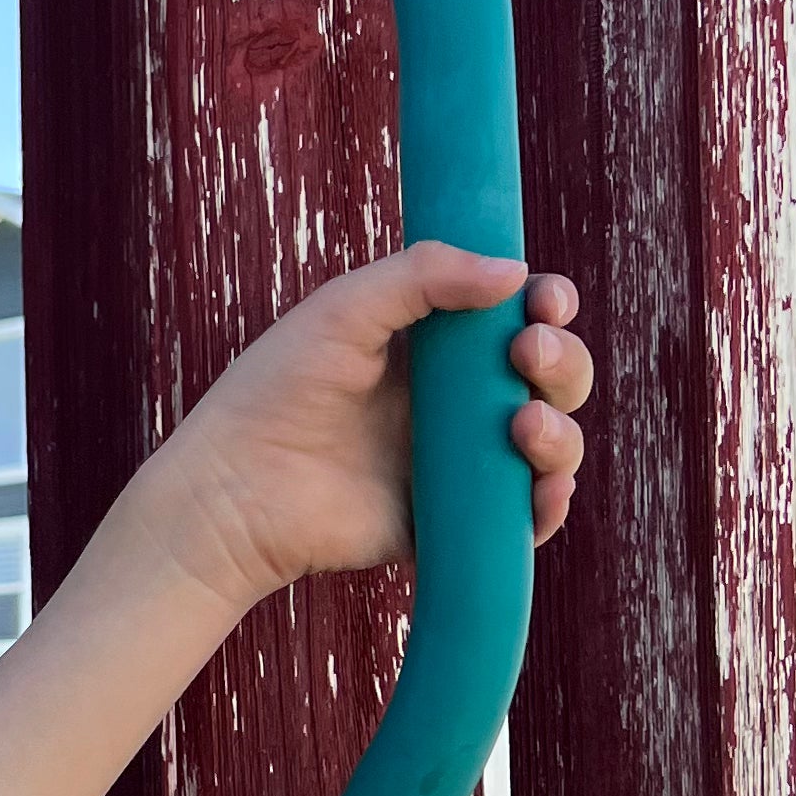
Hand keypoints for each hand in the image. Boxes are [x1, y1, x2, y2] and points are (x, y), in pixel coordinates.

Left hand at [131, 245, 589, 616]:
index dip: (547, 307)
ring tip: (523, 424)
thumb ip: (424, 275)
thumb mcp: (344, 310)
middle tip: (527, 353)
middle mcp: (455, 405)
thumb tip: (516, 272)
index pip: (518, 319)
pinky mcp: (451, 523)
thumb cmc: (275, 392)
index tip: (547, 302)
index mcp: (435, 348)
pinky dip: (548, 506)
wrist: (234, 489)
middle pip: (549, 378)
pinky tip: (543, 488)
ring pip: (549, 446)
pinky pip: (522, 520)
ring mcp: (458, 465)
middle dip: (562, 361)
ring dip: (561, 432)